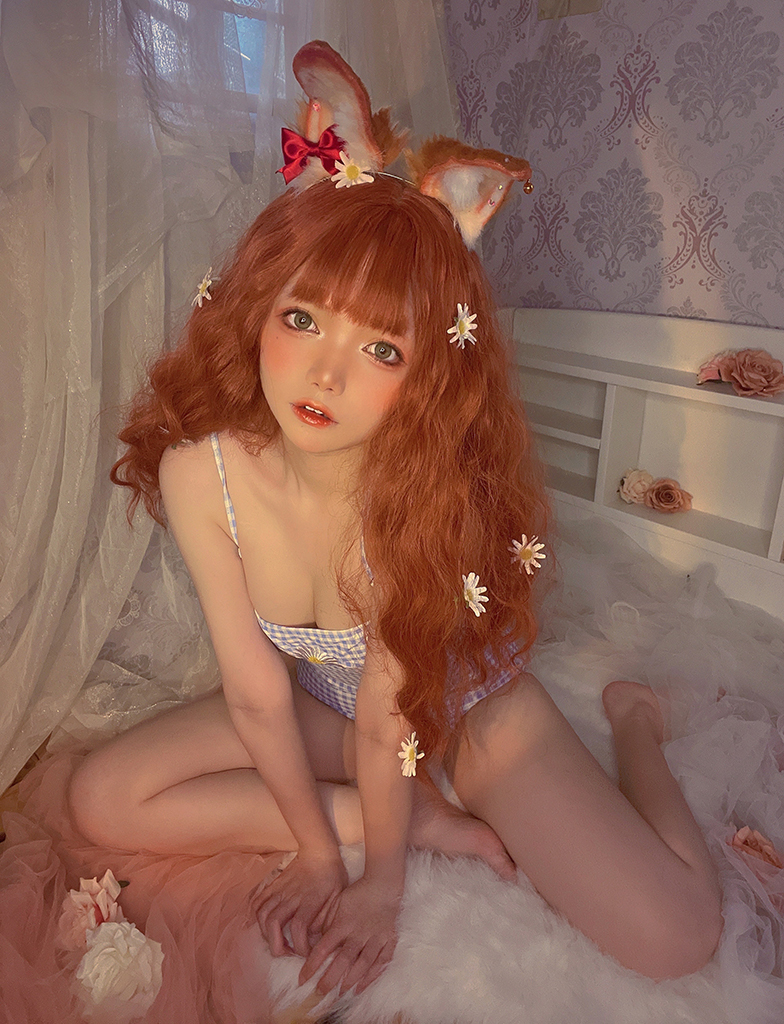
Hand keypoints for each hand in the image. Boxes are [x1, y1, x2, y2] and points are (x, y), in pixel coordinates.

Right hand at [257, 851, 347, 957]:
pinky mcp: (273, 886)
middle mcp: (291, 897)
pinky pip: (257, 901)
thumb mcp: (338, 896)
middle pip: (273, 924)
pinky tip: (264, 925)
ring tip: (276, 941)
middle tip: (286, 953)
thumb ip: (326, 917)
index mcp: (310, 900)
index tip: (306, 954)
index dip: (300, 947)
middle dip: (276, 945)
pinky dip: (255, 916)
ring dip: (265, 933)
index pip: (299, 929)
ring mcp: (279, 890)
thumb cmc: (331, 875)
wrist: (318, 850)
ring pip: (262, 914)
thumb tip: (314, 936)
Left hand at [299, 876, 401, 996]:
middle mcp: (358, 933)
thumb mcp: (337, 903)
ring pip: (362, 965)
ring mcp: (375, 938)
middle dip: (329, 980)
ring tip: (338, 993)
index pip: (323, 949)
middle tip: (319, 993)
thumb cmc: (357, 894)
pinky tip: (360, 987)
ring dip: (349, 981)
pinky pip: (380, 962)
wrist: (383, 885)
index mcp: (343, 924)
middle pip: (342, 961)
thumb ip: (326, 922)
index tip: (302, 980)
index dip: (311, 966)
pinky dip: (371, 977)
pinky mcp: (388, 941)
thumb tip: (313, 940)